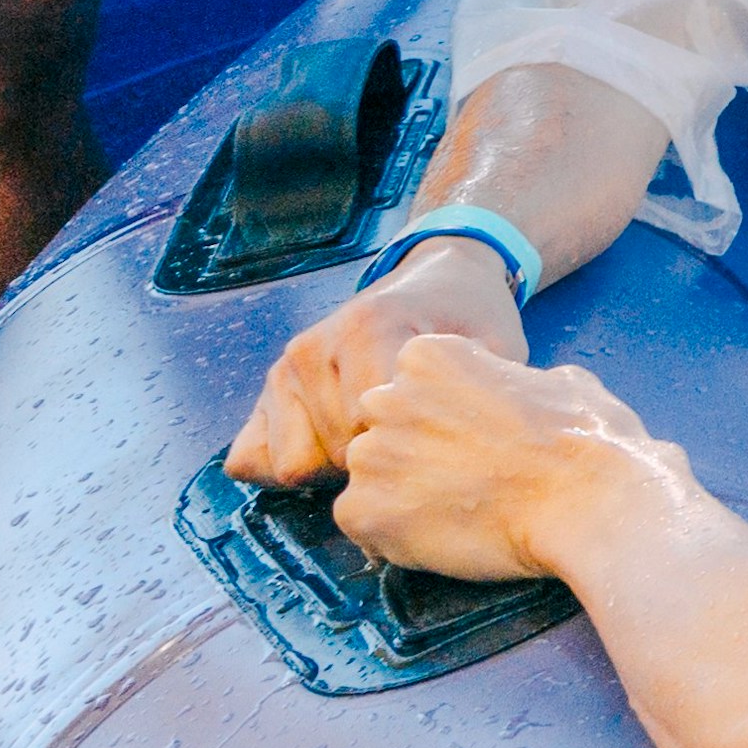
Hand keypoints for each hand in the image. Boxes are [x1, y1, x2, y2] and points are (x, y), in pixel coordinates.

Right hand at [224, 233, 525, 492]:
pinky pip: (253, 458)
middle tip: (412, 445)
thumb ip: (476, 396)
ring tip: (379, 442)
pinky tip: (336, 450)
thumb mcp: (494, 346)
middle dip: (376, 467)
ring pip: (295, 465)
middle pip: (334, 457)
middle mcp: (313, 348)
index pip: (370, 434)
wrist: (437, 279)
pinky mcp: (267, 392)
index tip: (439, 443)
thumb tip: (475, 454)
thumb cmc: (469, 318)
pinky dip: (294, 465)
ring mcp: (284, 370)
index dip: (409, 455)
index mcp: (368, 330)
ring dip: (338, 468)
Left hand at [327, 335, 680, 584]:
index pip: (412, 385)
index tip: (474, 439)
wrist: (587, 505)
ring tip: (456, 514)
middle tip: (463, 478)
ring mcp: (371, 457)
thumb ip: (515, 383)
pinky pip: (361, 523)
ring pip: (370, 477)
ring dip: (400, 495)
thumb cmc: (587, 442)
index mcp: (429, 355)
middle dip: (413, 452)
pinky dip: (391, 536)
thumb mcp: (561, 382)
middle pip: (382, 428)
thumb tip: (522, 395)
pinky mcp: (363, 512)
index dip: (444, 416)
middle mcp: (387, 398)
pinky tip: (440, 537)